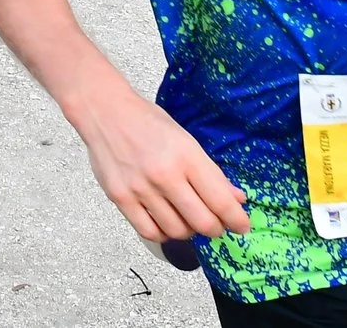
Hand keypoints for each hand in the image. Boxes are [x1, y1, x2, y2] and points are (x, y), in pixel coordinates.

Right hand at [70, 86, 250, 244]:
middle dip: (216, 229)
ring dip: (189, 231)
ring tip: (188, 219)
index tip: (242, 226)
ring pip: (177, 231)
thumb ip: (211, 173)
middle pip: (202, 222)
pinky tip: (166, 223)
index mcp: (186, 156)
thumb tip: (237, 198)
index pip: (220, 201)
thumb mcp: (186, 140)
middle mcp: (165, 174)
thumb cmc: (147, 122)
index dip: (236, 220)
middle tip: (217, 225)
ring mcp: (141, 188)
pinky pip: (150, 232)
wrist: (105, 111)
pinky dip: (164, 234)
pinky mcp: (121, 198)